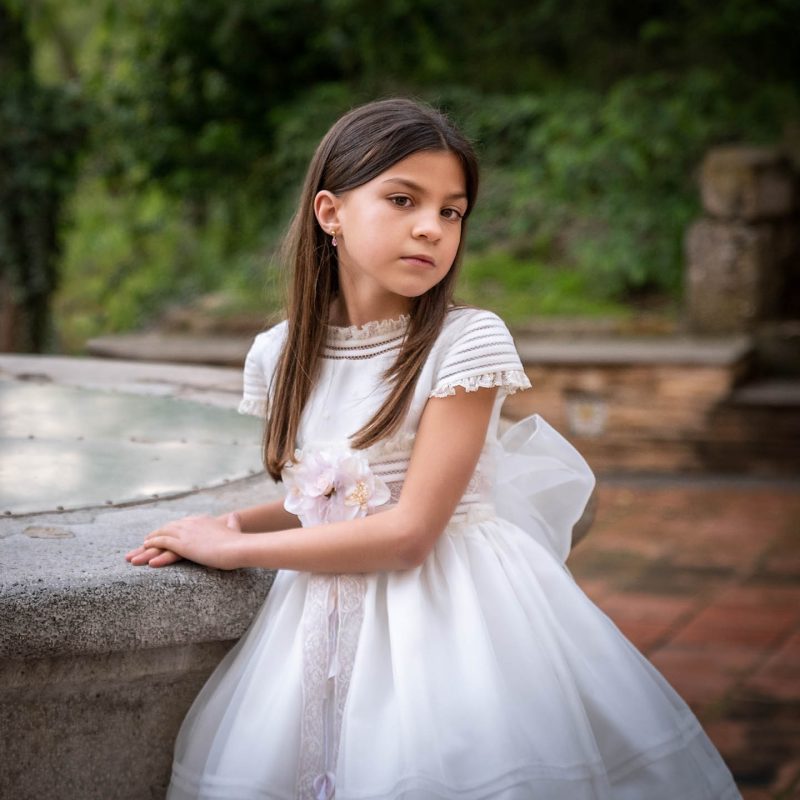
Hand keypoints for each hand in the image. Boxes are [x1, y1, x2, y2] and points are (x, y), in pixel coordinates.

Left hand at [126, 513, 241, 568]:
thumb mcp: (235, 528)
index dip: (170, 530)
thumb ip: (233, 522)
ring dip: (149, 542)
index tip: (162, 534)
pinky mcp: (183, 544)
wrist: (237, 547)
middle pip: (168, 529)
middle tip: (144, 543)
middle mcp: (192, 523)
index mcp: (202, 521)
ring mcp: (186, 533)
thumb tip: (235, 515)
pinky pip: (163, 542)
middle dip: (155, 535)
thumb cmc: (238, 542)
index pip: (181, 524)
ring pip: (162, 535)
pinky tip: (145, 549)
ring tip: (140, 548)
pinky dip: (153, 544)